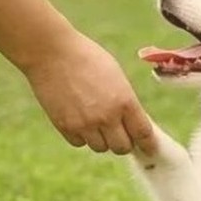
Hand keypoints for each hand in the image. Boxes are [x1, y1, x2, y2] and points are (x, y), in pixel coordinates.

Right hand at [22, 31, 155, 154]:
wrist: (51, 51)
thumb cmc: (88, 59)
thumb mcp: (117, 78)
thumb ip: (126, 103)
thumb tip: (134, 125)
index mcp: (125, 102)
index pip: (143, 134)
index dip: (148, 144)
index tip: (149, 148)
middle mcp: (107, 117)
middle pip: (122, 147)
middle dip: (124, 142)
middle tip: (120, 134)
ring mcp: (85, 124)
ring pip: (101, 148)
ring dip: (102, 140)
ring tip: (96, 122)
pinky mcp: (65, 126)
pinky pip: (79, 143)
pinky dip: (81, 136)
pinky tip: (79, 120)